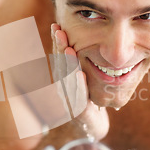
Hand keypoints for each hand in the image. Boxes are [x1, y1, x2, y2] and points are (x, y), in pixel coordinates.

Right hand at [51, 23, 108, 139]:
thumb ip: (80, 60)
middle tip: (59, 31)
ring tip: (69, 49)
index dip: (58, 41)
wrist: (93, 124)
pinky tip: (79, 74)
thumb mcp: (85, 76)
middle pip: (60, 64)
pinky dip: (78, 85)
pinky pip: (77, 96)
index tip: (56, 25)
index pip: (61, 55)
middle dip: (59, 47)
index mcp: (65, 75)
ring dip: (67, 64)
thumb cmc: (89, 97)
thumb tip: (79, 34)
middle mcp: (63, 85)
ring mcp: (69, 98)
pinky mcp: (77, 111)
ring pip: (66, 79)